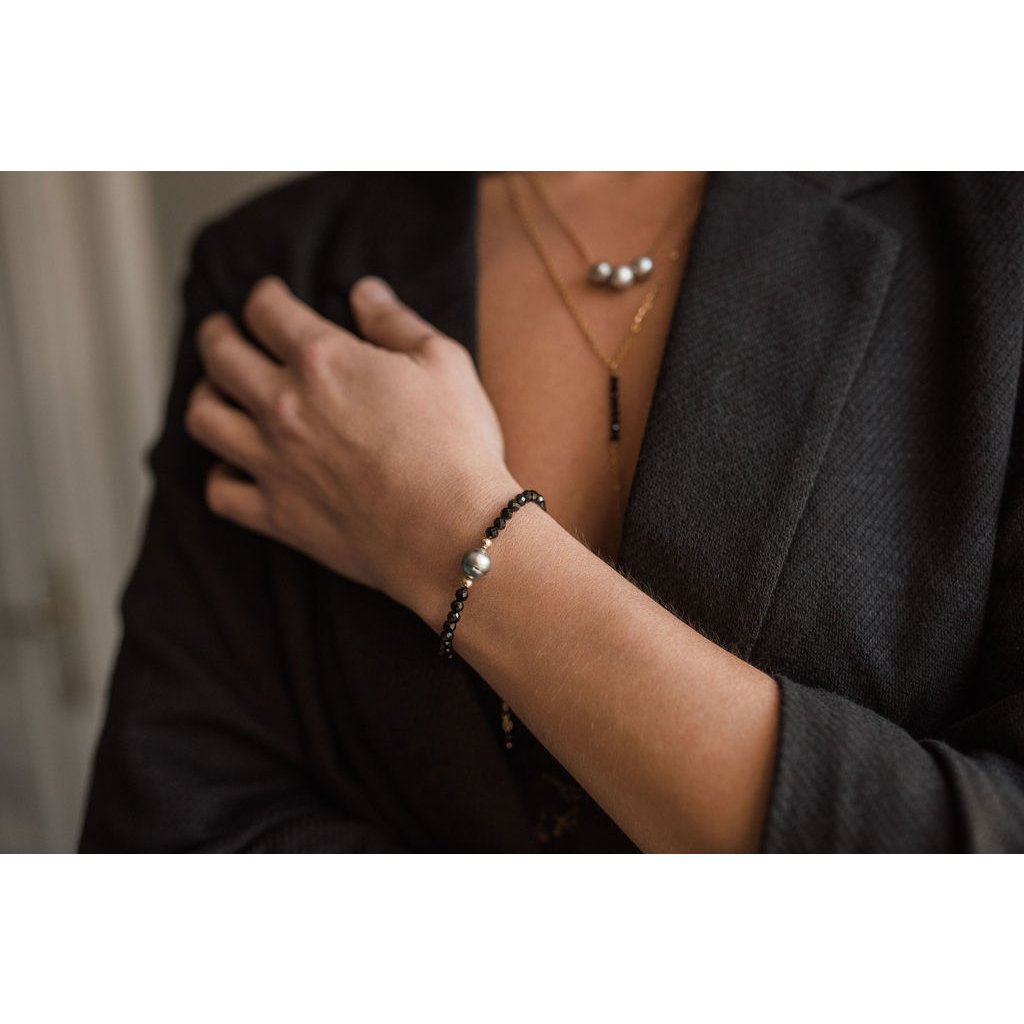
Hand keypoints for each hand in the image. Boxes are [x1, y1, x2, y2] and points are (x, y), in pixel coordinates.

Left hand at [184, 274, 518, 613]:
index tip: (271, 297)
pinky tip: (234, 467)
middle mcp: (284, 405)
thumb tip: (364, 291)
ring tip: (217, 393)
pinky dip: (220, 475)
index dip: (266, 296)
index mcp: (323, 359)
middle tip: (223, 331)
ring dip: (205, 397)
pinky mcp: (277, 515)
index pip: (267, 310)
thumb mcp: (443, 363)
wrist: (451, 534)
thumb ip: (396, 321)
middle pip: (220, 356)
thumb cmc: (457, 446)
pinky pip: (220, 492)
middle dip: (217, 334)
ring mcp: (274, 463)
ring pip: (205, 419)